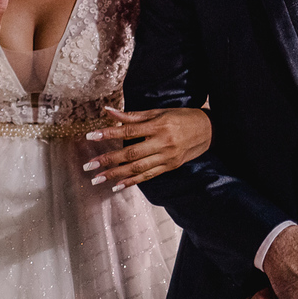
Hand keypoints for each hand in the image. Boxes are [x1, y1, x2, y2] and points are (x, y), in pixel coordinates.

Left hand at [82, 106, 211, 188]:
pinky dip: (131, 182)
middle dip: (108, 160)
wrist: (208, 130)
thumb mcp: (159, 112)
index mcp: (158, 126)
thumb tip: (109, 112)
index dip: (109, 134)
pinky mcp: (170, 167)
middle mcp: (162, 143)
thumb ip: (133, 116)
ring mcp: (166, 158)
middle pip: (131, 154)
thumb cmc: (181, 117)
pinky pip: (148, 176)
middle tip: (89, 165)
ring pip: (137, 168)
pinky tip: (116, 186)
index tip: (91, 136)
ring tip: (97, 179)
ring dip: (115, 175)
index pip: (129, 131)